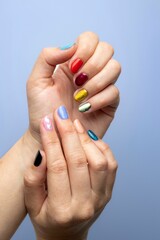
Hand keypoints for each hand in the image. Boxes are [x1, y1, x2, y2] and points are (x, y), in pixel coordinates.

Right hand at [24, 106, 117, 239]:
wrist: (66, 233)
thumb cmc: (46, 216)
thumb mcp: (31, 202)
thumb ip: (33, 179)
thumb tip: (43, 152)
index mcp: (61, 209)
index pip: (57, 167)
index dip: (51, 141)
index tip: (47, 121)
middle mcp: (85, 204)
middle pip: (79, 160)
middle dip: (68, 133)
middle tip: (61, 114)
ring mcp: (101, 198)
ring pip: (99, 161)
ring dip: (85, 138)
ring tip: (73, 124)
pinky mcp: (108, 191)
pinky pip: (111, 164)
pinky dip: (101, 147)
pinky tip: (88, 138)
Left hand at [27, 32, 120, 143]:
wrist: (51, 136)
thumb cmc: (42, 111)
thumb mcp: (36, 81)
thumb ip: (48, 57)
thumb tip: (72, 46)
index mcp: (72, 62)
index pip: (90, 39)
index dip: (85, 48)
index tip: (71, 68)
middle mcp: (89, 71)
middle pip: (107, 50)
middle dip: (93, 65)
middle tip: (77, 82)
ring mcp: (101, 86)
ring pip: (115, 68)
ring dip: (96, 83)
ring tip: (79, 98)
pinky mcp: (109, 103)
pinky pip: (114, 92)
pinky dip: (99, 99)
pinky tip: (85, 109)